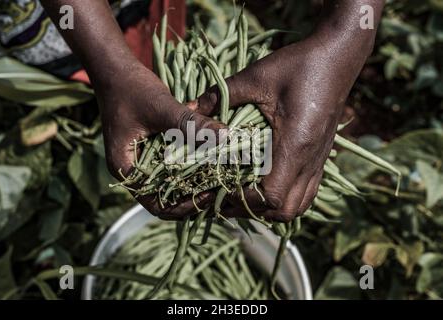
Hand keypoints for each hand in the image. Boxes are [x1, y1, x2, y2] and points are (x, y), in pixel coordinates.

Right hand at [97, 59, 221, 219]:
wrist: (115, 69)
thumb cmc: (131, 88)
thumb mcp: (162, 107)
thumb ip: (192, 124)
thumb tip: (226, 136)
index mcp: (125, 169)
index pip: (156, 204)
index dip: (183, 206)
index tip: (208, 194)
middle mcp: (132, 170)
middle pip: (164, 198)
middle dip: (191, 198)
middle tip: (219, 190)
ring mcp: (140, 161)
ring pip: (169, 183)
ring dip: (191, 183)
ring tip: (218, 178)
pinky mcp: (149, 150)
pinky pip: (171, 166)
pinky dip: (188, 166)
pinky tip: (209, 160)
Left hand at [196, 31, 372, 221]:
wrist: (339, 56)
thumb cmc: (298, 65)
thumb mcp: (255, 76)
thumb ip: (220, 95)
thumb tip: (187, 108)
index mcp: (294, 146)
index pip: (269, 196)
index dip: (241, 200)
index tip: (218, 187)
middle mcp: (310, 161)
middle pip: (284, 212)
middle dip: (252, 211)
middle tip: (227, 196)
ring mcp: (319, 162)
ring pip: (297, 206)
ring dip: (269, 209)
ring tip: (245, 196)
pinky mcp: (322, 157)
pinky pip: (306, 193)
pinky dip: (285, 198)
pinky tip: (267, 184)